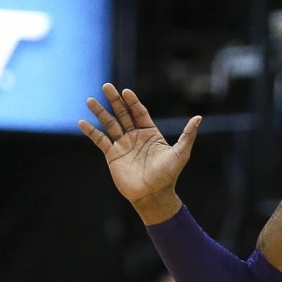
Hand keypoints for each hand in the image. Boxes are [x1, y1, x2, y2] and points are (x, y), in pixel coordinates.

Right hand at [79, 83, 201, 222]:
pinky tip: (82, 122)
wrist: (153, 195)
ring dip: (100, 112)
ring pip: (109, 124)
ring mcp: (123, 145)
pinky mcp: (112, 155)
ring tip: (91, 100)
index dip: (133, 102)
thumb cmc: (168, 175)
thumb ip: (187, 135)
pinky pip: (100, 140)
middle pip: (123, 114)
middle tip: (107, 86)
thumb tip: (199, 118)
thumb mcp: (180, 153)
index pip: (139, 112)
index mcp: (150, 133)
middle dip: (115, 100)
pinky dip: (91, 131)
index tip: (126, 91)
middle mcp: (135, 136)